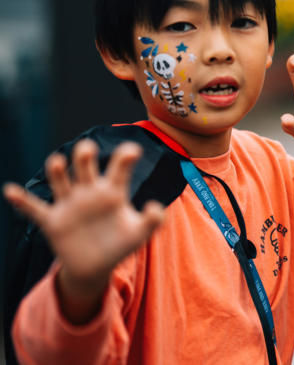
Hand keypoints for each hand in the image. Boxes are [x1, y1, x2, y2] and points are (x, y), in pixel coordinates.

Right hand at [3, 140, 164, 322]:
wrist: (96, 267)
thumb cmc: (120, 244)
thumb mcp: (140, 234)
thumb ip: (152, 221)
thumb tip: (156, 207)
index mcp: (112, 191)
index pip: (118, 168)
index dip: (125, 157)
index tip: (133, 150)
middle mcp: (89, 192)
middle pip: (85, 166)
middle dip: (85, 156)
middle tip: (87, 150)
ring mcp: (70, 205)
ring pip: (61, 181)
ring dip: (57, 171)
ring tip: (57, 162)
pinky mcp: (53, 221)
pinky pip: (34, 209)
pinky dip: (22, 201)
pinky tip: (10, 191)